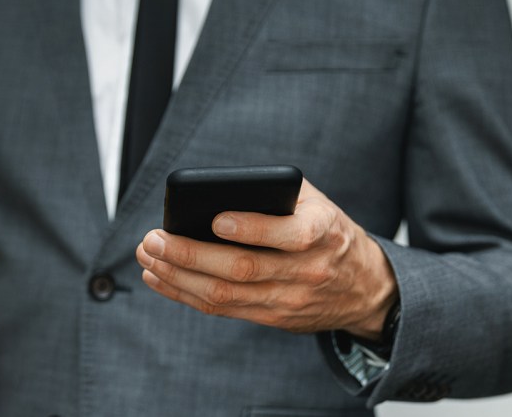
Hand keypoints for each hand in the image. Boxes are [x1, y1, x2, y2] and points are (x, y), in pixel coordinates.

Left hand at [136, 179, 397, 339]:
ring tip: (149, 257)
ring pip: (226, 295)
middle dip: (192, 255)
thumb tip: (216, 192)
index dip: (251, 228)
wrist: (362, 285)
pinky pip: (225, 309)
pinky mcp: (275, 318)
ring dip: (179, 277)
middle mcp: (309, 270)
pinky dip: (187, 295)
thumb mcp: (319, 204)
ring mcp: (291, 300)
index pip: (289, 235)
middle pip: (244, 270)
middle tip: (154, 240)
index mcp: (324, 232)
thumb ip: (279, 193)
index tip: (215, 219)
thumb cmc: (330, 232)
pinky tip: (162, 278)